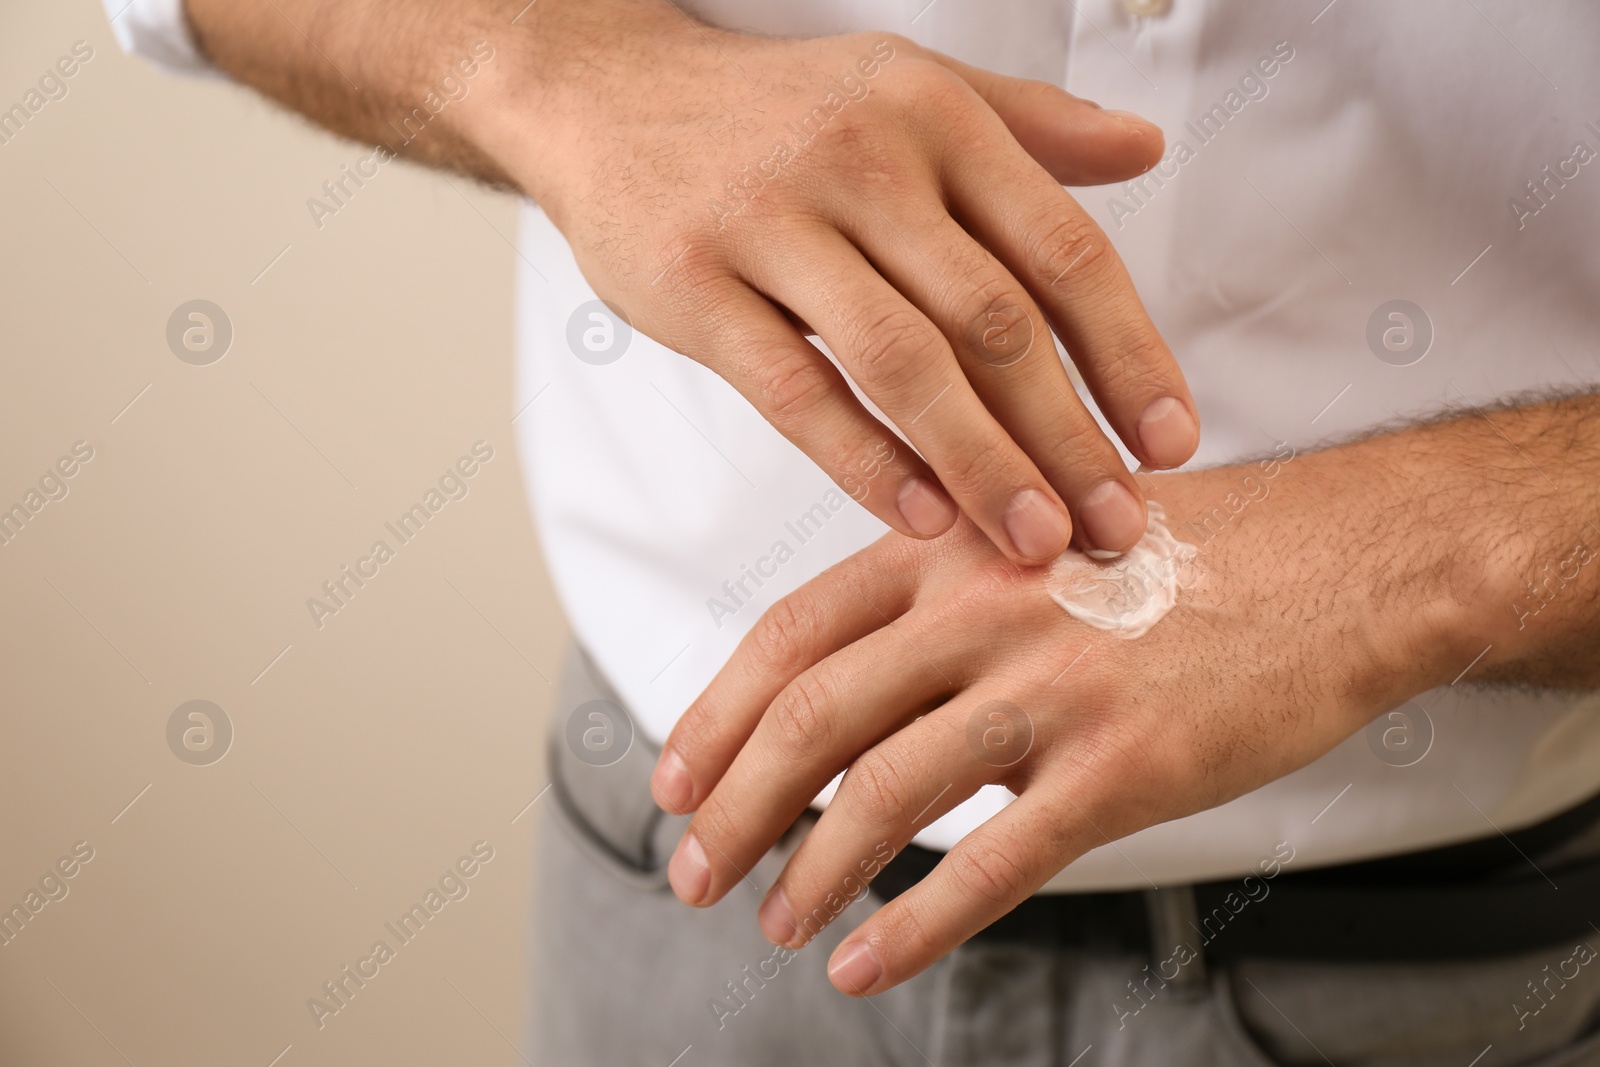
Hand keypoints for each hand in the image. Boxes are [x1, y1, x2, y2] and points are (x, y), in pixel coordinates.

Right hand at [475, 0, 1199, 559]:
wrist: (611, 95)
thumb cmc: (777, 111)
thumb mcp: (909, 89)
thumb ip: (1029, 126)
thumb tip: (1146, 149)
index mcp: (935, 115)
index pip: (1060, 248)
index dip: (1127, 353)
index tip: (1170, 440)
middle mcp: (864, 159)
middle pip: (992, 320)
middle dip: (1069, 435)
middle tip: (1119, 524)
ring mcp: (772, 222)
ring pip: (900, 362)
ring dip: (981, 463)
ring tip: (1036, 543)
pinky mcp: (695, 284)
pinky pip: (792, 389)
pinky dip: (862, 459)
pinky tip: (921, 517)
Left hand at [649, 444, 1478, 993]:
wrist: (1341, 562)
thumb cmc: (1180, 557)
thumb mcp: (1033, 535)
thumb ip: (936, 598)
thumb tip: (840, 688)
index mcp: (950, 547)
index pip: (789, 635)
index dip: (716, 714)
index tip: (674, 780)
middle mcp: (985, 606)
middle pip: (814, 716)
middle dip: (736, 807)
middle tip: (694, 871)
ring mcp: (1054, 684)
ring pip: (887, 792)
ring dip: (810, 871)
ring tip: (774, 921)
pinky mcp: (1125, 762)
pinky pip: (991, 861)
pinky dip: (914, 924)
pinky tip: (867, 963)